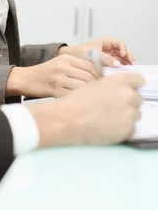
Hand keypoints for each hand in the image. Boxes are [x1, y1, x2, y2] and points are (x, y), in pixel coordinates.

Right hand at [6, 54, 101, 98]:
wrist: (26, 79)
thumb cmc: (45, 73)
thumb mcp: (61, 63)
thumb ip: (78, 67)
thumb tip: (99, 77)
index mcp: (67, 58)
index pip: (92, 65)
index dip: (101, 76)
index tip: (105, 83)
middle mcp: (63, 66)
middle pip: (89, 76)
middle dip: (97, 87)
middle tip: (100, 94)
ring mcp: (59, 78)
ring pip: (83, 86)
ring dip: (89, 94)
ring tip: (91, 99)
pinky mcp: (55, 89)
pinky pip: (73, 95)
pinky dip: (79, 100)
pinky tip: (80, 103)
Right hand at [28, 72, 143, 147]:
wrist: (70, 120)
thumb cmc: (77, 100)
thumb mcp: (94, 84)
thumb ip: (111, 84)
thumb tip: (118, 88)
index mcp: (119, 81)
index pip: (138, 79)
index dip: (133, 84)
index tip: (129, 89)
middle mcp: (128, 95)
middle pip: (138, 98)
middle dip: (129, 101)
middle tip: (114, 106)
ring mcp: (130, 114)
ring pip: (136, 113)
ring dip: (127, 114)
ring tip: (111, 118)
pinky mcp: (128, 130)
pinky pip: (131, 127)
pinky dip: (123, 127)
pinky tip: (110, 127)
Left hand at [58, 38, 134, 67]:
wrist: (69, 58)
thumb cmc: (79, 52)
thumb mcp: (93, 53)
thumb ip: (106, 58)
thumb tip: (118, 64)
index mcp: (105, 42)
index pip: (119, 43)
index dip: (123, 48)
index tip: (123, 54)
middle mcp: (107, 49)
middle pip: (121, 51)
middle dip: (127, 56)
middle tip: (131, 62)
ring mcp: (106, 57)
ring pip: (119, 58)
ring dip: (125, 62)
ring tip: (129, 67)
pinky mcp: (104, 64)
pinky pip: (114, 64)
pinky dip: (118, 67)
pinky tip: (121, 71)